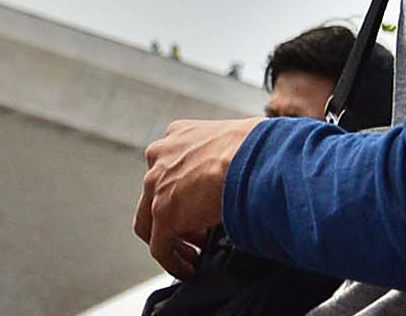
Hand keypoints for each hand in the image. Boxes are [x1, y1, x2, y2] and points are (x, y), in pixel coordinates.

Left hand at [136, 114, 254, 276]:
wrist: (251, 157)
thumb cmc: (255, 147)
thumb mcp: (233, 143)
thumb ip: (226, 158)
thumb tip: (245, 175)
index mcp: (178, 135)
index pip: (169, 169)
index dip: (183, 193)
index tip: (199, 209)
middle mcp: (160, 156)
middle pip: (155, 195)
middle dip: (176, 217)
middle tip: (195, 235)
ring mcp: (157, 185)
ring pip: (150, 222)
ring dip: (170, 242)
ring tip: (191, 257)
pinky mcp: (162, 213)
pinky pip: (159, 247)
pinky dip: (172, 262)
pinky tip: (188, 270)